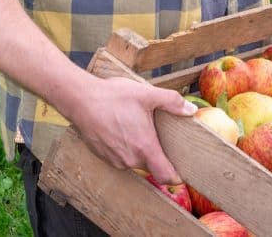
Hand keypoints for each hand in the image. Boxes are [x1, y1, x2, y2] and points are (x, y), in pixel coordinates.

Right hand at [59, 75, 196, 185]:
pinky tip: (123, 129)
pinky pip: (121, 157)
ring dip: (139, 150)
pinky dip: (126, 148)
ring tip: (138, 128)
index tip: (182, 172)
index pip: (165, 176)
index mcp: (144, 147)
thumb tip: (191, 111)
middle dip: (157, 154)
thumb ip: (172, 102)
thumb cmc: (113, 97)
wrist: (80, 100)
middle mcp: (130, 159)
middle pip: (151, 166)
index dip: (176, 177)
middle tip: (159, 136)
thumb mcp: (147, 94)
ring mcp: (114, 159)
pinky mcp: (103, 156)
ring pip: (135, 161)